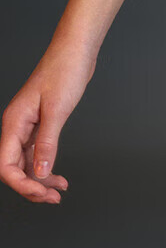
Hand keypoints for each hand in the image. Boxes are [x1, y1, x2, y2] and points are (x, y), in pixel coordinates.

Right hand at [0, 41, 96, 203]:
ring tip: (59, 191)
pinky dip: (47, 166)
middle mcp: (17, 126)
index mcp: (13, 122)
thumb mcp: (57, 109)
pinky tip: (58, 176)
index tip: (42, 192)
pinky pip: (37, 152)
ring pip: (26, 162)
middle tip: (53, 197)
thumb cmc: (64, 70)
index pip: (6, 165)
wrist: (76, 49)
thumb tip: (40, 173)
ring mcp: (28, 125)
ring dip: (40, 179)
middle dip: (32, 186)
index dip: (21, 184)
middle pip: (14, 168)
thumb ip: (47, 142)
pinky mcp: (41, 122)